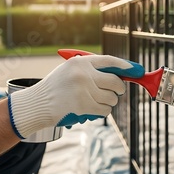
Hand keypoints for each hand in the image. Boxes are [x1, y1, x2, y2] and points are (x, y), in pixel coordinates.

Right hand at [7, 54, 143, 138]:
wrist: (37, 104)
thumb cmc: (56, 88)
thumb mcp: (71, 71)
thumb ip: (92, 70)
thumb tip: (121, 75)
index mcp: (81, 62)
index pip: (110, 61)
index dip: (126, 66)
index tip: (137, 70)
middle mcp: (83, 73)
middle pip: (116, 81)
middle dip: (119, 89)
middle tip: (117, 92)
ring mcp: (83, 89)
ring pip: (112, 98)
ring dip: (109, 102)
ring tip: (96, 102)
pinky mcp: (83, 105)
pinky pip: (105, 110)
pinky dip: (102, 112)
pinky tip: (92, 110)